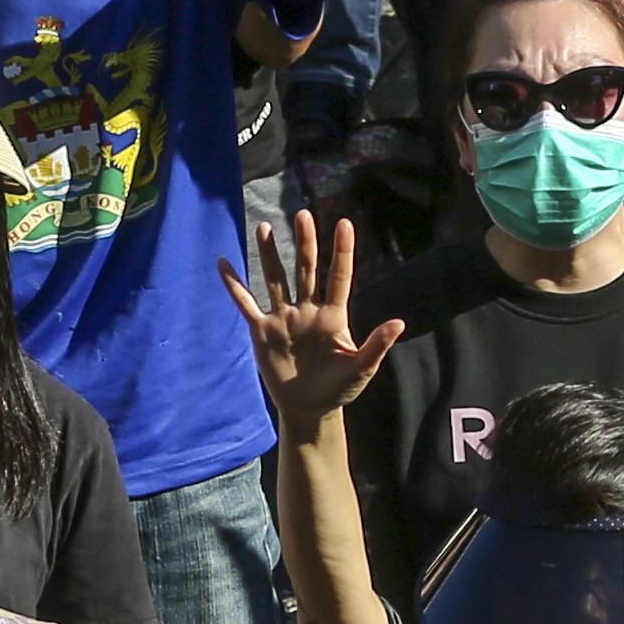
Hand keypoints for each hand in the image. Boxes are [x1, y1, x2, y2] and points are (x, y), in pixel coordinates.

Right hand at [216, 203, 407, 431]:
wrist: (310, 409)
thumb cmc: (340, 388)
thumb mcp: (361, 368)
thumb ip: (376, 345)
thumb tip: (399, 323)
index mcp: (334, 315)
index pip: (339, 276)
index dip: (342, 251)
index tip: (345, 223)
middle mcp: (308, 310)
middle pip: (306, 269)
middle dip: (305, 243)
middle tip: (303, 214)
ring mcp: (284, 318)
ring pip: (276, 279)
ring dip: (269, 254)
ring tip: (265, 227)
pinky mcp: (262, 332)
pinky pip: (246, 304)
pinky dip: (234, 285)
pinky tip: (224, 264)